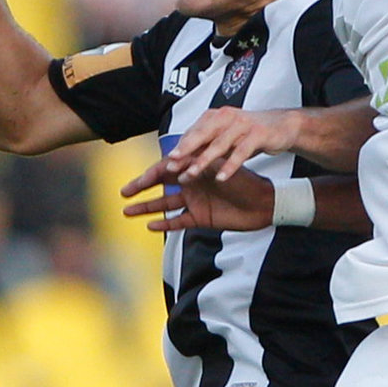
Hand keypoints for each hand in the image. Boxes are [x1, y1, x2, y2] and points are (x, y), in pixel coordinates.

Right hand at [122, 157, 274, 231]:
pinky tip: (149, 226)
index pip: (166, 168)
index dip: (149, 174)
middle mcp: (191, 183)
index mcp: (194, 167)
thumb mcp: (219, 168)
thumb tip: (174, 160)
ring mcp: (195, 201)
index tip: (136, 180)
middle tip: (122, 193)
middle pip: (160, 185)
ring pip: (164, 204)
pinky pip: (178, 221)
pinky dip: (165, 224)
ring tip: (126, 211)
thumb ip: (197, 164)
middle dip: (140, 188)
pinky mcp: (201, 218)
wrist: (265, 202)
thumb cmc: (245, 180)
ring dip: (146, 207)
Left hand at [160, 106, 302, 182]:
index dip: (180, 147)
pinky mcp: (257, 135)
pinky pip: (241, 152)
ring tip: (192, 173)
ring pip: (219, 144)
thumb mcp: (224, 135)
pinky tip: (221, 177)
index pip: (193, 132)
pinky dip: (230, 165)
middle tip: (172, 164)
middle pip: (202, 135)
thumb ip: (205, 143)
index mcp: (215, 117)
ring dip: (204, 160)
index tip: (167, 161)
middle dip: (186, 150)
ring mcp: (242, 125)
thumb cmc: (250, 131)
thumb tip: (181, 157)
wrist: (281, 125)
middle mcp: (226, 118)